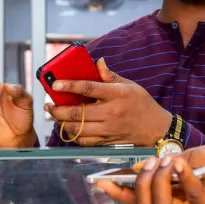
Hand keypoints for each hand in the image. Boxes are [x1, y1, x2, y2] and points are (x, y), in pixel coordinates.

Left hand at [45, 59, 171, 146]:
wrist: (155, 128)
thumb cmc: (142, 103)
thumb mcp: (130, 85)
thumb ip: (110, 76)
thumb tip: (97, 62)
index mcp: (116, 95)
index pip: (88, 88)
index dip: (69, 86)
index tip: (55, 84)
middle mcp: (111, 113)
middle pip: (78, 113)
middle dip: (58, 110)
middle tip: (48, 104)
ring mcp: (108, 129)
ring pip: (78, 130)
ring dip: (62, 123)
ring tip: (54, 115)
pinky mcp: (107, 141)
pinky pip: (84, 141)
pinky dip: (73, 136)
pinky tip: (67, 128)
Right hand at [94, 144, 204, 203]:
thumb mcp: (184, 158)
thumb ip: (162, 165)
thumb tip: (135, 167)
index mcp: (170, 199)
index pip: (138, 201)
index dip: (118, 193)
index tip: (99, 181)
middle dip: (141, 184)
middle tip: (149, 162)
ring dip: (159, 182)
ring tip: (166, 161)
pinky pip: (193, 200)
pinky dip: (185, 180)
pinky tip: (181, 164)